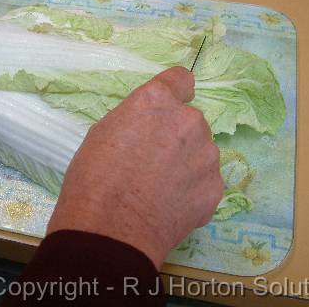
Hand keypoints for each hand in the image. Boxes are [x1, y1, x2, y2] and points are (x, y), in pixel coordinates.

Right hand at [47, 67, 223, 268]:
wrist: (110, 230)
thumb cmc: (93, 177)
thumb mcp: (104, 133)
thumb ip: (136, 121)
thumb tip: (149, 130)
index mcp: (157, 101)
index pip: (181, 80)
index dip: (175, 93)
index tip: (168, 109)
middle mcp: (189, 120)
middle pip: (190, 120)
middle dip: (177, 135)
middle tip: (154, 162)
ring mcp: (207, 155)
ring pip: (201, 151)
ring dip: (187, 163)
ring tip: (161, 189)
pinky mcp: (215, 187)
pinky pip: (205, 181)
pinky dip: (192, 190)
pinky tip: (171, 206)